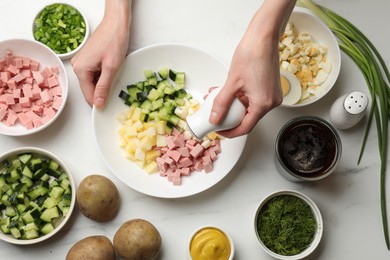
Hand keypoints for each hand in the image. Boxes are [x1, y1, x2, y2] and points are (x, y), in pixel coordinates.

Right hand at [71, 0, 130, 108]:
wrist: (116, 24)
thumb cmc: (114, 41)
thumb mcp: (111, 68)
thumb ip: (104, 87)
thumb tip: (98, 104)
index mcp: (80, 70)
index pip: (88, 96)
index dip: (100, 103)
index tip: (110, 106)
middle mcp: (77, 66)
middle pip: (90, 89)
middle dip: (102, 91)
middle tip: (115, 85)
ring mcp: (81, 62)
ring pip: (93, 82)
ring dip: (104, 83)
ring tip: (114, 73)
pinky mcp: (87, 59)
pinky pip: (94, 74)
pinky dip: (103, 75)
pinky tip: (111, 69)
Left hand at [208, 0, 294, 137]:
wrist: (263, 38)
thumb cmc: (252, 55)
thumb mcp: (231, 83)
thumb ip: (222, 103)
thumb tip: (215, 119)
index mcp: (263, 104)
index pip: (245, 128)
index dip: (229, 132)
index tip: (218, 130)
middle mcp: (272, 103)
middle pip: (248, 120)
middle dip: (230, 118)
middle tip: (216, 115)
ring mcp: (273, 96)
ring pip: (250, 109)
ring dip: (234, 107)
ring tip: (218, 99)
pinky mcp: (271, 89)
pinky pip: (255, 100)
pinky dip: (241, 99)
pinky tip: (229, 92)